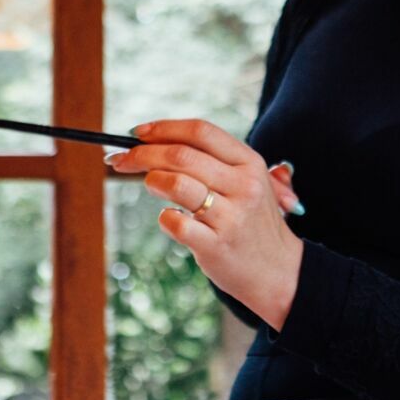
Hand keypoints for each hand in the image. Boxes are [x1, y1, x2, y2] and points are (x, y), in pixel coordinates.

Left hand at [104, 119, 303, 330]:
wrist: (279, 271)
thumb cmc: (252, 221)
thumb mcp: (248, 183)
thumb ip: (214, 161)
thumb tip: (155, 141)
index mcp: (250, 163)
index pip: (201, 132)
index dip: (164, 128)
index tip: (137, 133)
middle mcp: (243, 185)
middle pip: (181, 155)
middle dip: (142, 154)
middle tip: (121, 159)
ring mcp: (231, 216)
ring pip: (176, 184)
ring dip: (152, 181)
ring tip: (151, 185)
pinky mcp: (216, 246)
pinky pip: (175, 223)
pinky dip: (165, 218)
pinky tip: (172, 219)